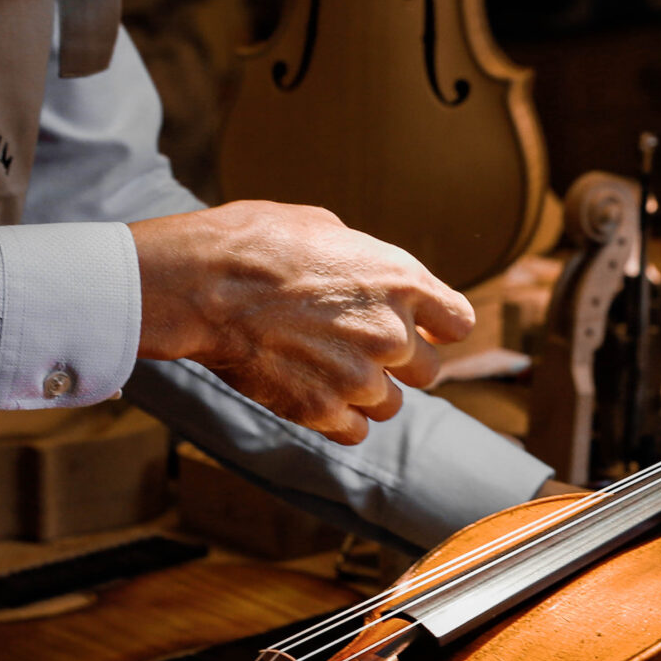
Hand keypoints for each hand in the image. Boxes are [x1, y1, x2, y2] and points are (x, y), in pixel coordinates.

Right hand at [131, 202, 473, 444]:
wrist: (201, 285)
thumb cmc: (256, 243)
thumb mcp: (325, 229)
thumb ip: (368, 263)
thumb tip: (376, 279)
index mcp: (404, 283)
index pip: (459, 323)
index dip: (439, 327)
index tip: (423, 330)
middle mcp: (394, 335)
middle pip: (428, 372)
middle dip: (399, 363)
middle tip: (354, 347)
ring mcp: (361, 378)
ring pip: (389, 405)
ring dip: (365, 392)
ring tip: (322, 365)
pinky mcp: (324, 412)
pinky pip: (354, 430)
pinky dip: (337, 417)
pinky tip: (309, 390)